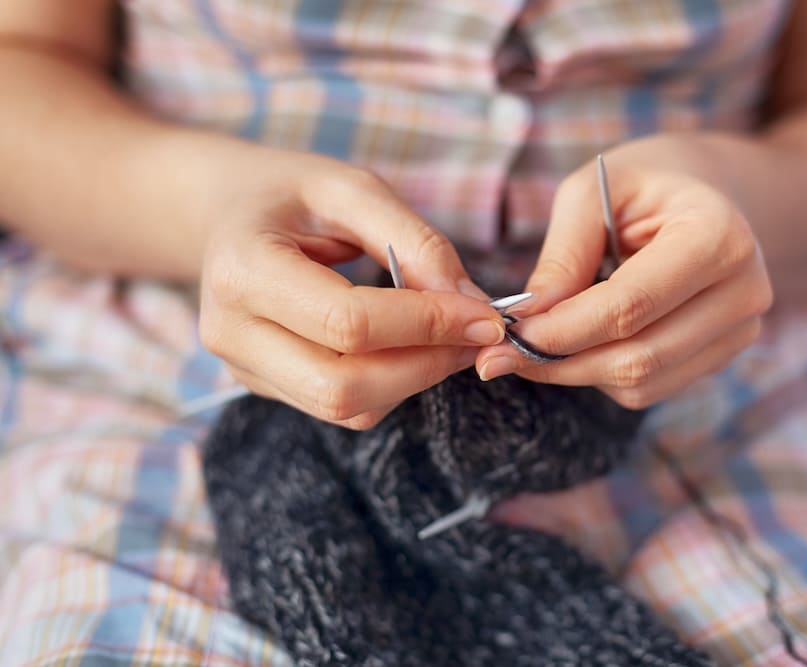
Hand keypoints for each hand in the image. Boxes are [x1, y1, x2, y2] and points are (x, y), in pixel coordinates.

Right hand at [197, 148, 504, 428]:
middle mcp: (231, 331)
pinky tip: (413, 346)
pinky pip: (343, 407)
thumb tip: (472, 304)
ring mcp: (243, 367)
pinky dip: (393, 384)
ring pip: (347, 408)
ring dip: (415, 379)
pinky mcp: (265, 386)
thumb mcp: (353, 188)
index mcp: (242, 270)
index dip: (427, 324)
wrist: (225, 213)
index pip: (347, 323)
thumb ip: (416, 243)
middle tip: (477, 334)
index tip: (485, 314)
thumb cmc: (290, 193)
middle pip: (342, 387)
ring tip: (451, 336)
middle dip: (425, 366)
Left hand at [475, 139, 772, 408]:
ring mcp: (742, 330)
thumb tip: (526, 320)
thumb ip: (562, 256)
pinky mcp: (726, 354)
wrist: (709, 192)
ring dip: (577, 372)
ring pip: (643, 382)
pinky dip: (603, 374)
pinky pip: (653, 387)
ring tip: (536, 343)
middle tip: (500, 355)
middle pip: (638, 356)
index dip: (561, 330)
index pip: (629, 306)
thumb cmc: (643, 184)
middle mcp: (744, 290)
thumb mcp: (592, 191)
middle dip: (560, 361)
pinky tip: (581, 343)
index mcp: (717, 236)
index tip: (504, 335)